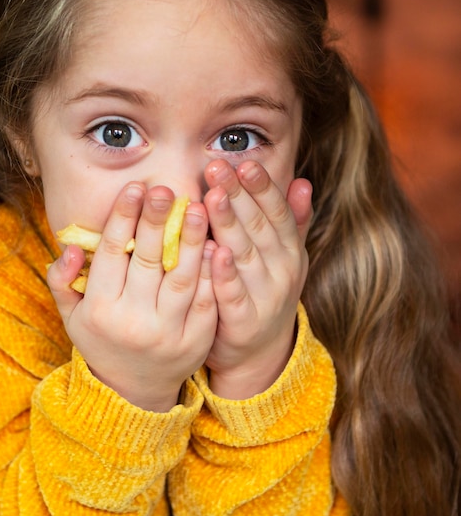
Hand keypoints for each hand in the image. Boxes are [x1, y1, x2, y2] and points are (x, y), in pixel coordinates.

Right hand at [47, 182, 217, 411]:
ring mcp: (167, 333)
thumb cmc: (100, 342)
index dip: (123, 217)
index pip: (112, 253)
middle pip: (148, 259)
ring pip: (182, 277)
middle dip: (158, 220)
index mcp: (98, 309)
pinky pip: (205, 300)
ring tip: (199, 207)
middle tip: (167, 189)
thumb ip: (61, 280)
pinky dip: (211, 271)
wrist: (133, 391)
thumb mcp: (70, 316)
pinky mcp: (195, 341)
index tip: (135, 187)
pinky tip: (215, 245)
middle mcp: (132, 320)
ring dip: (191, 240)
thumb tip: (70, 247)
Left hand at [203, 160, 312, 398]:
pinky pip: (233, 294)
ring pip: (245, 254)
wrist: (258, 352)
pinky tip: (213, 251)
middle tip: (217, 169)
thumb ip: (292, 221)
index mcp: (289, 251)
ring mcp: (265, 297)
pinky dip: (224, 273)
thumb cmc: (263, 292)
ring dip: (229, 224)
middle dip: (238, 195)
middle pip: (258, 227)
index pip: (277, 212)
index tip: (244, 162)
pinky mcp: (244, 322)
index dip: (262, 187)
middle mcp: (282, 270)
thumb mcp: (284, 257)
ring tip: (213, 197)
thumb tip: (301, 182)